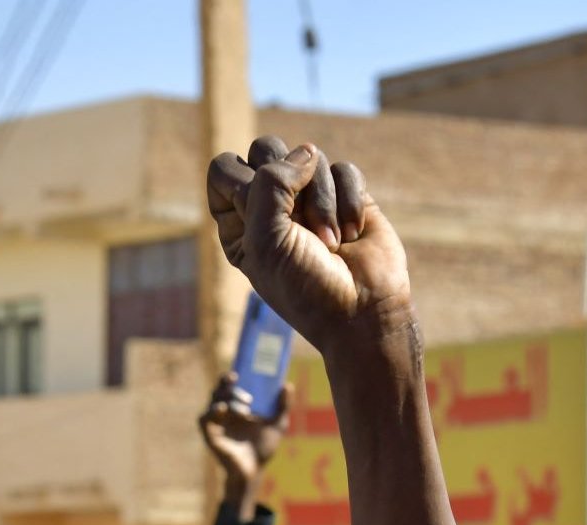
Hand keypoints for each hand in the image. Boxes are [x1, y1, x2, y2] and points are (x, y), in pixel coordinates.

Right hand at [199, 372, 292, 491]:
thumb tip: (287, 386)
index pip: (228, 386)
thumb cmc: (263, 448)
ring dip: (226, 400)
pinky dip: (210, 412)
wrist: (254, 470)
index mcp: (237, 406)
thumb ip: (283, 406)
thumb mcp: (277, 425)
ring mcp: (216, 423)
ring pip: (212, 402)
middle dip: (229, 388)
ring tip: (244, 411)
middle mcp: (225, 413)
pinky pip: (203, 419)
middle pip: (219, 391)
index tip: (237, 374)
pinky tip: (222, 410)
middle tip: (248, 397)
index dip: (228, 378)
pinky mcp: (210, 435)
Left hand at [206, 137, 409, 355]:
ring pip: (309, 157)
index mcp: (238, 221)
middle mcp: (271, 207)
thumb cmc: (306, 287)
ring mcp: (310, 199)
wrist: (362, 312)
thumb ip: (271, 183)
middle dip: (288, 184)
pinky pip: (344, 170)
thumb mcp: (268, 239)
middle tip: (300, 223)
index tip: (263, 218)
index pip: (224, 168)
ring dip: (323, 202)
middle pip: (266, 149)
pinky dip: (350, 200)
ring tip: (331, 242)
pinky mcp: (347, 197)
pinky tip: (354, 233)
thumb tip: (306, 151)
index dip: (243, 181)